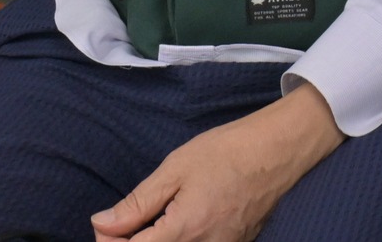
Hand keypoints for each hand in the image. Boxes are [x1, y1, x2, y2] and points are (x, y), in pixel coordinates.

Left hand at [91, 84, 345, 240]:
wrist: (280, 148)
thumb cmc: (229, 151)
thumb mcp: (176, 168)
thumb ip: (137, 203)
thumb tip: (102, 224)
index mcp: (184, 231)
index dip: (109, 241)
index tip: (104, 224)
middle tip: (120, 223)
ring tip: (149, 223)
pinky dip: (179, 240)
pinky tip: (176, 223)